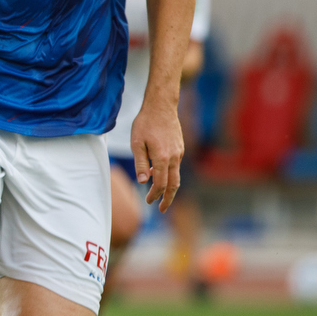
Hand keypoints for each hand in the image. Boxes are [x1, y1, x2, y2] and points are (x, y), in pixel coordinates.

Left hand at [131, 96, 183, 210]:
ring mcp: (179, 152)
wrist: (161, 106)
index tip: (149, 202)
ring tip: (160, 195)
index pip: (161, 184)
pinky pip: (175, 166)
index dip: (155, 195)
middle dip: (168, 198)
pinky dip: (169, 174)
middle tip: (161, 209)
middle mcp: (174, 157)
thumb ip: (141, 163)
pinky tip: (157, 173)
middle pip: (174, 184)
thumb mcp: (136, 143)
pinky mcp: (180, 148)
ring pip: (176, 175)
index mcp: (162, 158)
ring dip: (169, 187)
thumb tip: (143, 182)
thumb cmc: (145, 123)